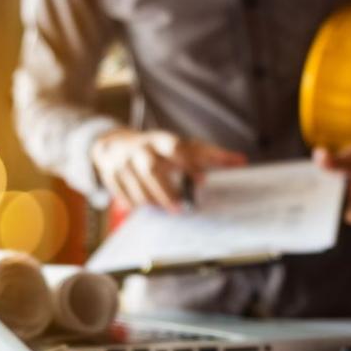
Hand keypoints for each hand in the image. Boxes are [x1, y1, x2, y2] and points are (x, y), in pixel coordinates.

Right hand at [91, 129, 246, 212]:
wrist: (111, 142)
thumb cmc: (156, 148)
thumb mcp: (179, 146)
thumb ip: (208, 154)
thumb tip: (241, 161)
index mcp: (160, 140)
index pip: (177, 148)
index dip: (190, 163)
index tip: (203, 181)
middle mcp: (141, 148)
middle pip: (152, 169)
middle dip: (166, 190)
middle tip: (180, 208)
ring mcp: (123, 161)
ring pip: (136, 184)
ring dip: (151, 200)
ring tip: (165, 210)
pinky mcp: (109, 173)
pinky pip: (120, 192)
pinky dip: (132, 202)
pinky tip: (142, 208)